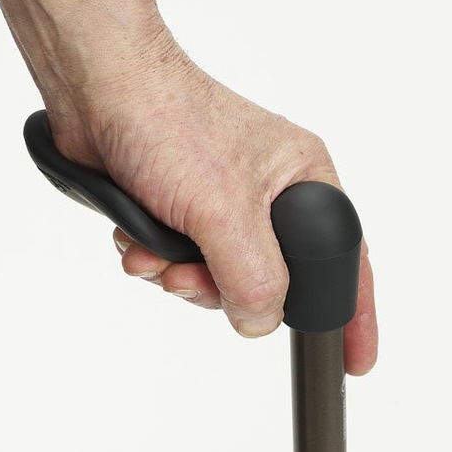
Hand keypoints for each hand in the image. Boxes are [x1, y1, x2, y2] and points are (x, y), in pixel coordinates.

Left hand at [44, 36, 377, 375]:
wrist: (96, 90)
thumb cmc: (168, 120)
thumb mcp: (224, 211)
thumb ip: (252, 279)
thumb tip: (261, 324)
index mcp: (304, 181)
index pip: (345, 259)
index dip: (351, 313)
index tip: (355, 361)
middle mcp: (269, 196)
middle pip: (268, 283)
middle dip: (221, 290)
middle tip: (189, 277)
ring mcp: (224, 205)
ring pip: (219, 280)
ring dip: (179, 277)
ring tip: (154, 253)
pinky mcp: (183, 212)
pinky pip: (182, 265)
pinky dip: (157, 263)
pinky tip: (136, 242)